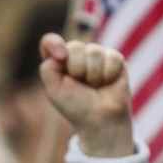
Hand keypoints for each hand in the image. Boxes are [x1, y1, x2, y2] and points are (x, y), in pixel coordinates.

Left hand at [38, 33, 134, 158]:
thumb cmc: (76, 107)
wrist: (100, 120)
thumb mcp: (54, 90)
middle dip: (77, 69)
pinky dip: (108, 74)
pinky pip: (111, 57)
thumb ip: (48, 68)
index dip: (54, 44)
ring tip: (95, 86)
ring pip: (94, 51)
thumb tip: (61, 49)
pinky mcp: (115, 59)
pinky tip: (107, 83)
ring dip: (93, 75)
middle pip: (74, 46)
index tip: (61, 57)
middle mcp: (76, 55)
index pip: (50, 42)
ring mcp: (96, 55)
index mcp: (58, 62)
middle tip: (82, 85)